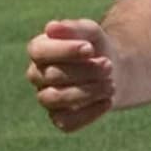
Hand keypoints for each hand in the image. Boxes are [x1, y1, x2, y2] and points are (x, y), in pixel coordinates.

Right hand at [26, 18, 115, 132]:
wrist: (112, 71)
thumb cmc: (96, 48)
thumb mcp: (91, 32)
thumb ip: (74, 28)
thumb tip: (51, 28)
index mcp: (39, 51)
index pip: (39, 51)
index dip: (64, 50)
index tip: (90, 48)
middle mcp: (37, 75)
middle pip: (51, 75)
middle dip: (84, 71)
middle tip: (109, 65)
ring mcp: (46, 98)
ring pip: (54, 99)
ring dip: (86, 92)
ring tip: (111, 84)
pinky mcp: (60, 118)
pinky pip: (66, 122)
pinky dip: (89, 113)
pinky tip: (108, 101)